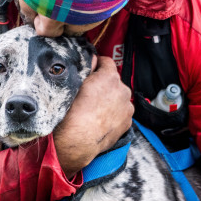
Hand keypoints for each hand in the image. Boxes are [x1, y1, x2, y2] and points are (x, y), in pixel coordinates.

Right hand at [53, 56, 132, 177]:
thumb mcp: (74, 85)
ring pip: (119, 97)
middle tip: (90, 94)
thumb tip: (93, 60)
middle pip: (114, 81)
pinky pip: (121, 112)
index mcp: (109, 77)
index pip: (107, 61)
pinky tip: (101, 119)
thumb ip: (87, 68)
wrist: (77, 140)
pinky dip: (114, 114)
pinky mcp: (128, 122)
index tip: (93, 69)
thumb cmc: (72, 113)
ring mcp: (127, 107)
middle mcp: (122, 90)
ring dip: (111, 100)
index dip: (98, 65)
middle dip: (104, 84)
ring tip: (95, 109)